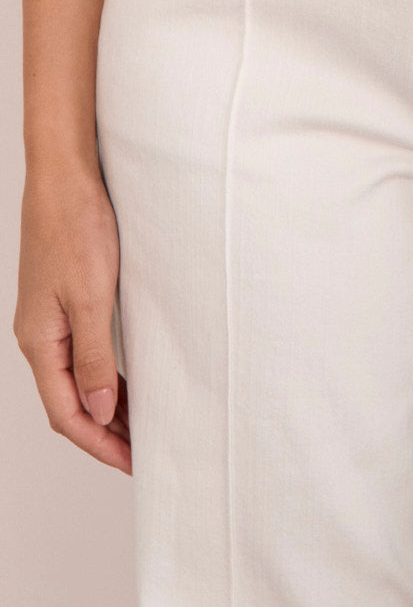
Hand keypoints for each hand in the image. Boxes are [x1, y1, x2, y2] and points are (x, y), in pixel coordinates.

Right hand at [13, 163, 130, 473]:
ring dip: (108, 404)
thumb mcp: (92, 297)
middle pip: (70, 401)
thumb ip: (95, 357)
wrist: (64, 178)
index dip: (100, 443)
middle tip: (144, 451)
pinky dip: (106, 374)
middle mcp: (39, 336)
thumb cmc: (77, 228)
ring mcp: (50, 319)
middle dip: (106, 431)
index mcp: (39, 342)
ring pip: (77, 378)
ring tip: (143, 424)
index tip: (132, 462)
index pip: (67, 413)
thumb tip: (101, 411)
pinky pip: (83, 353)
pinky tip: (129, 379)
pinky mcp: (65, 300)